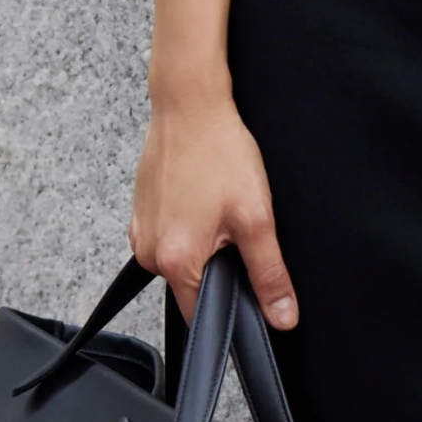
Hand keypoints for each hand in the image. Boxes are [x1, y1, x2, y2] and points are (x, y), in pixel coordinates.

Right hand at [129, 83, 298, 331]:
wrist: (189, 106)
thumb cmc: (219, 152)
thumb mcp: (256, 217)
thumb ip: (268, 272)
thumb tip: (282, 316)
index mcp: (175, 260)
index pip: (203, 315)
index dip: (231, 308)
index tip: (247, 282)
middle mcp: (148, 253)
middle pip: (191, 286)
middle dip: (219, 268)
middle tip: (236, 227)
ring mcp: (140, 233)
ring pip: (181, 260)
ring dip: (203, 246)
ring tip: (217, 207)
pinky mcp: (140, 214)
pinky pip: (169, 238)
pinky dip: (189, 228)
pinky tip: (202, 199)